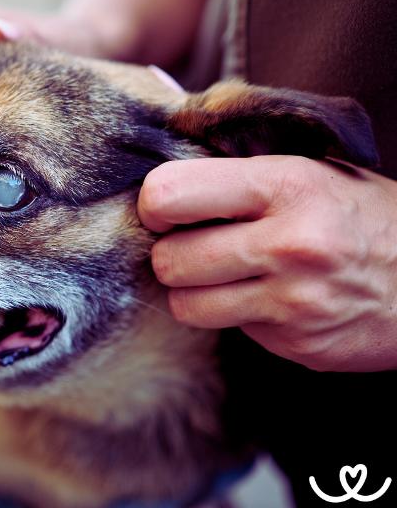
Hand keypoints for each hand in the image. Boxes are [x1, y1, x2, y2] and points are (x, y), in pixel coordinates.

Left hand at [138, 155, 396, 371]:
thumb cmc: (362, 215)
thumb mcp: (311, 172)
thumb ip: (240, 175)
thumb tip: (163, 185)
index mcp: (287, 185)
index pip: (170, 194)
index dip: (155, 206)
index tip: (166, 211)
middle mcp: (289, 244)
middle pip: (170, 259)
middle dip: (171, 254)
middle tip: (193, 246)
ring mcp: (294, 301)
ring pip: (186, 304)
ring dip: (193, 291)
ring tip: (223, 274)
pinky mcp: (298, 344)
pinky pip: (228, 330)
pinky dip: (234, 315)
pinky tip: (266, 297)